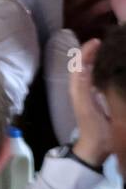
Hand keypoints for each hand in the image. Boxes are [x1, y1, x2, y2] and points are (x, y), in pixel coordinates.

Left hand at [69, 39, 112, 167]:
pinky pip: (92, 78)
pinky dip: (97, 68)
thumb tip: (85, 67)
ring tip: (107, 50)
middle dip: (90, 52)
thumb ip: (88, 89)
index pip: (80, 64)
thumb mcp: (90, 108)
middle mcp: (79, 88)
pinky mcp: (91, 98)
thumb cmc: (95, 129)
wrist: (95, 147)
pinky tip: (109, 67)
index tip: (98, 41)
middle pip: (82, 64)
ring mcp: (85, 93)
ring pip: (86, 70)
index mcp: (79, 88)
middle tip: (106, 42)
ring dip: (93, 59)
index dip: (87, 51)